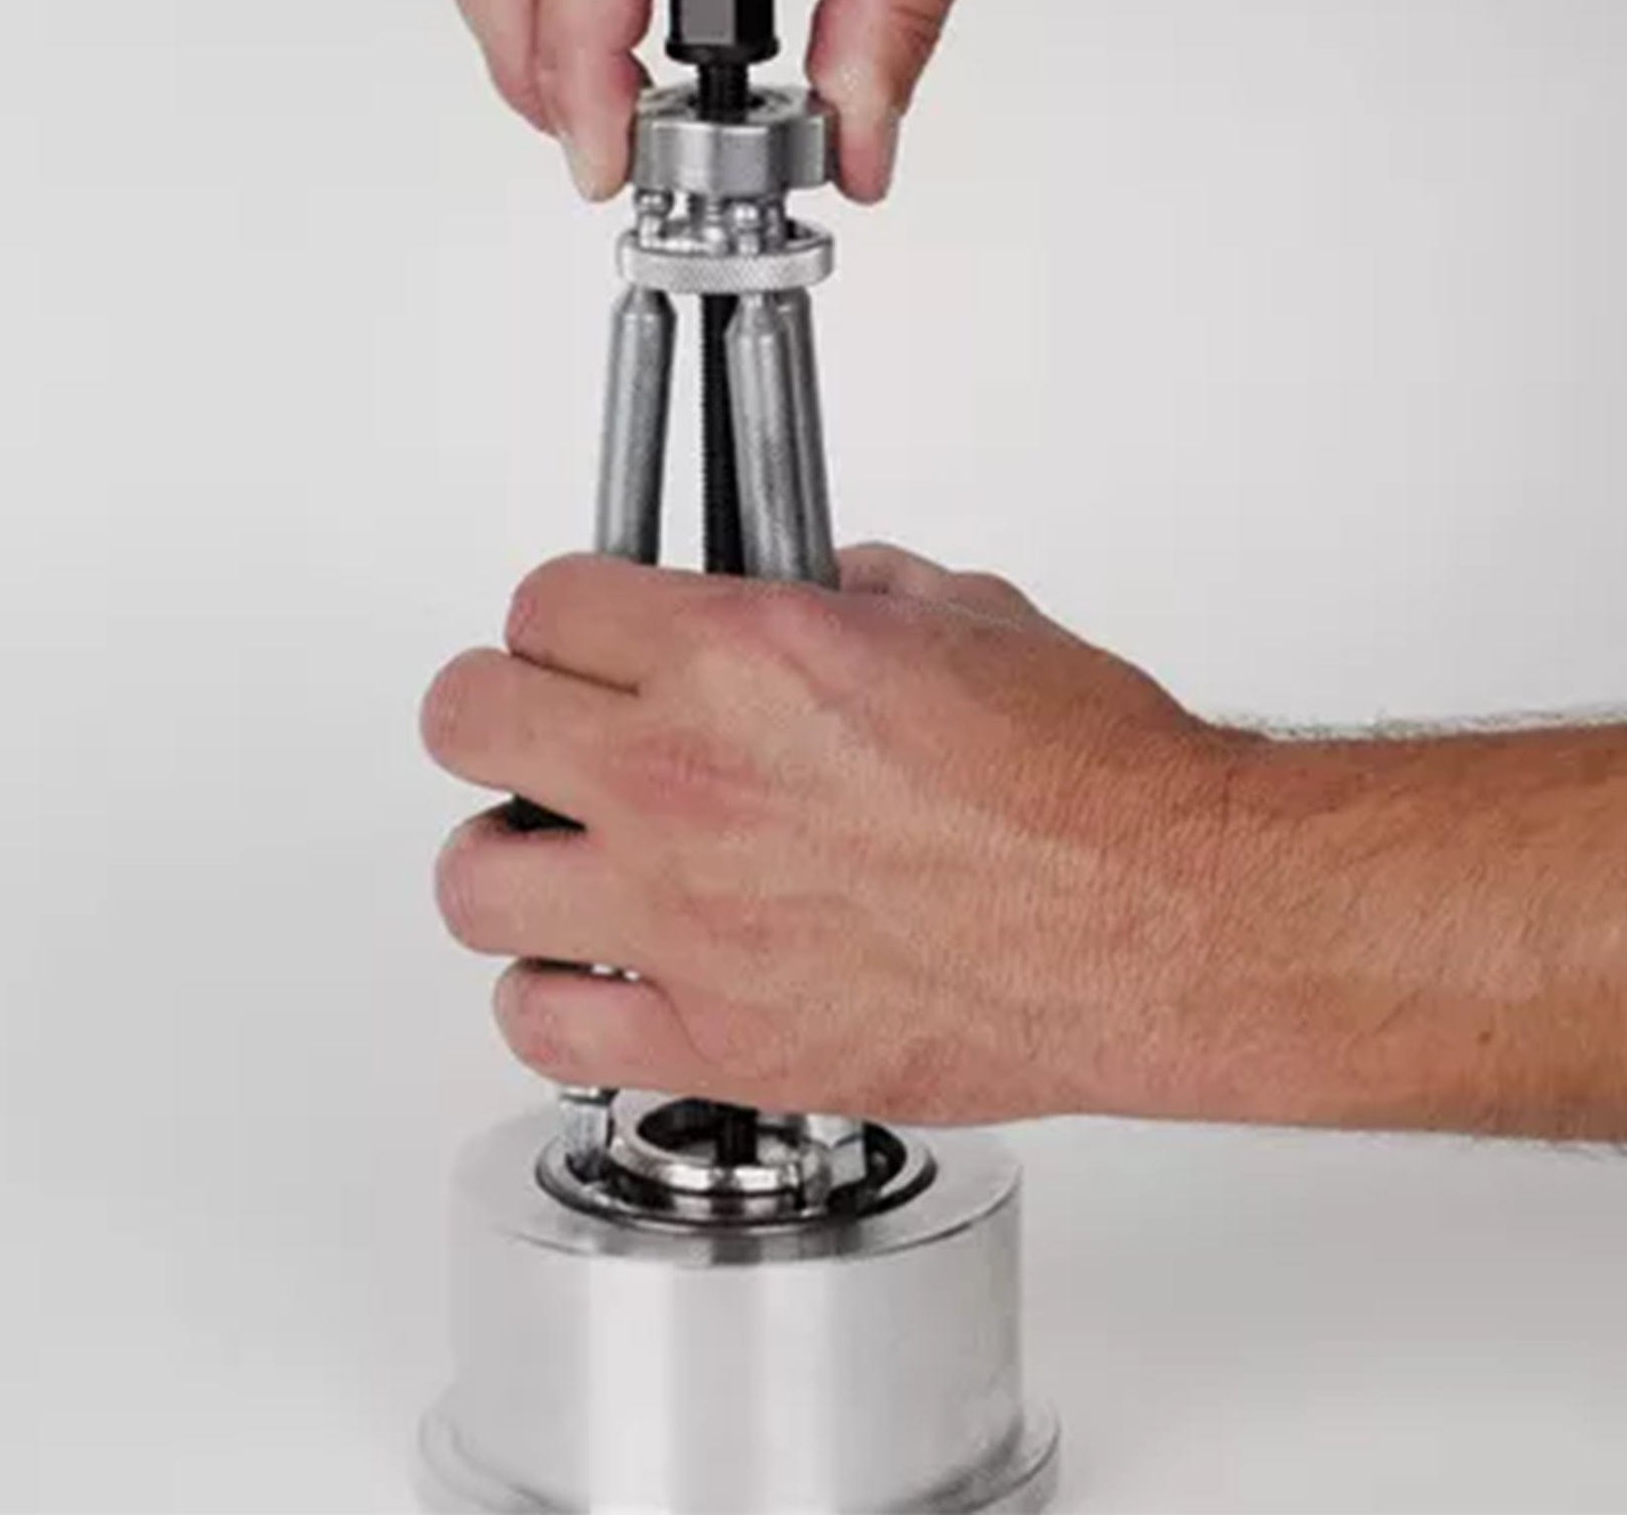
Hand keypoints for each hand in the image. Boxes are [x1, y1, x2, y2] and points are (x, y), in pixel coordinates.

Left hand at [422, 543, 1254, 1122]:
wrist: (1159, 918)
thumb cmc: (1087, 780)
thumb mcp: (964, 614)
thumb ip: (851, 590)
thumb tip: (812, 585)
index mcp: (741, 656)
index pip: (545, 603)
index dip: (562, 611)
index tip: (581, 632)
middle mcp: (689, 780)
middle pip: (467, 718)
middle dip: (500, 708)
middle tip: (540, 726)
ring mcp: (690, 920)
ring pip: (474, 881)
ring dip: (507, 857)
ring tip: (558, 857)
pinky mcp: (723, 1041)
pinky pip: (546, 1028)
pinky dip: (551, 999)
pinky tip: (597, 975)